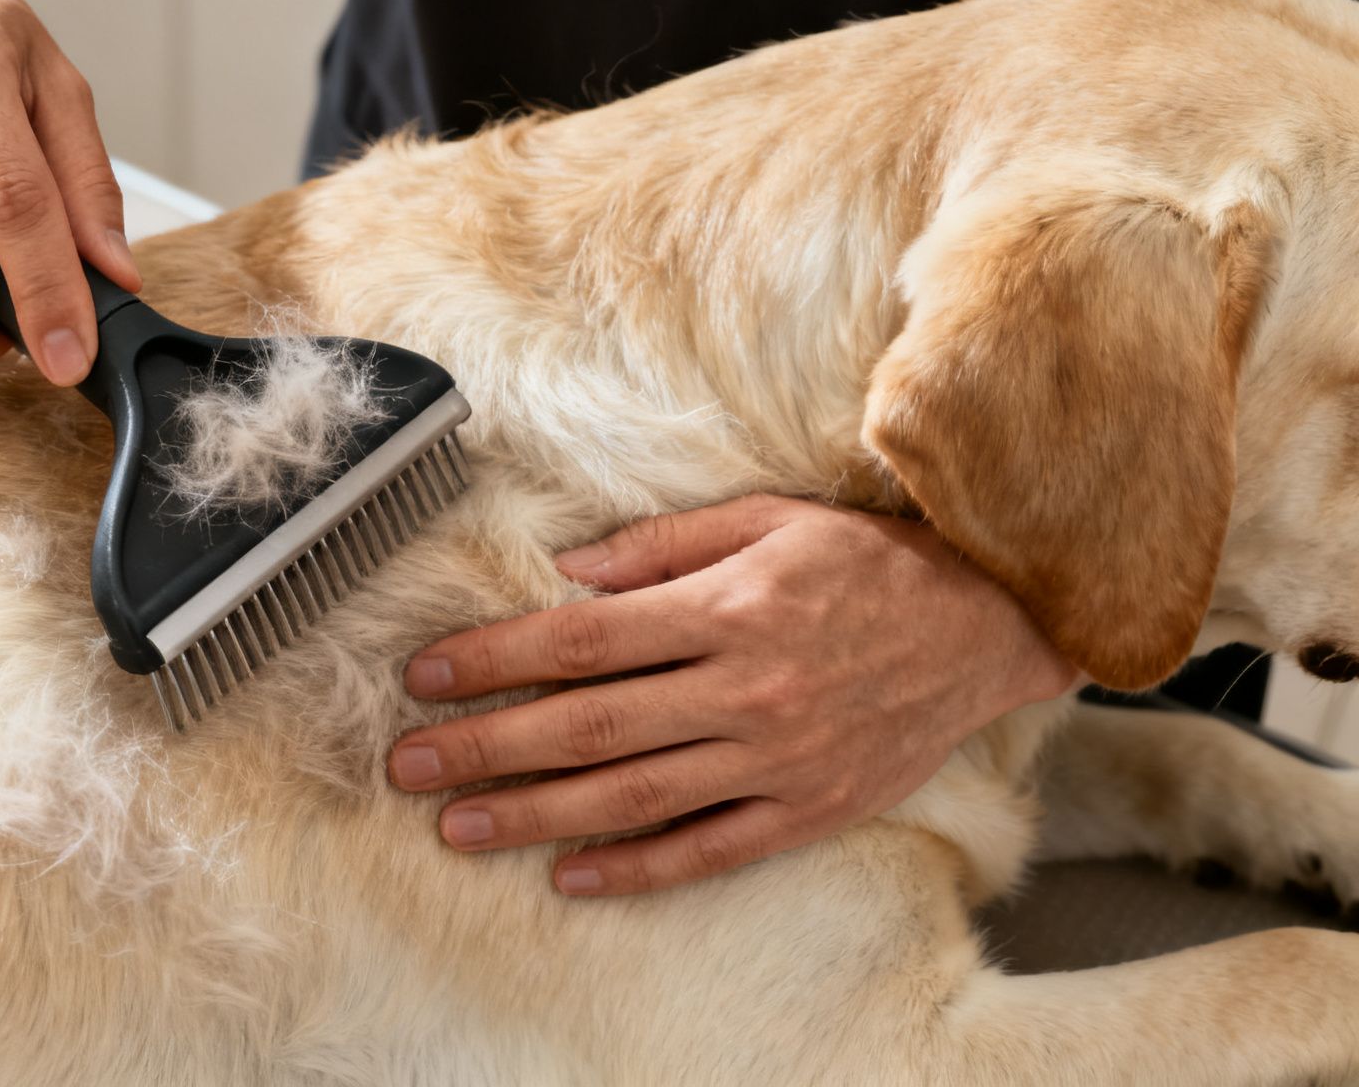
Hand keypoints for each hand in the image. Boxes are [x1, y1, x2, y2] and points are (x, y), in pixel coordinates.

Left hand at [386, 494, 1074, 896]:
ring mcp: (776, 757)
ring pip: (633, 797)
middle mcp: (744, 688)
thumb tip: (572, 571)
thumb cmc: (867, 563)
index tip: (426, 675)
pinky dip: (638, 869)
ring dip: (535, 816)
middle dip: (486, 747)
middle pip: (587, 725)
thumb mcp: (770, 520)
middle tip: (408, 765)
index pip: (582, 639)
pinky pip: (709, 848)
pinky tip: (570, 876)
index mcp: (727, 608)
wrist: (989, 624)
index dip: (496, 659)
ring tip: (459, 827)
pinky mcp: (808, 808)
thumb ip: (666, 544)